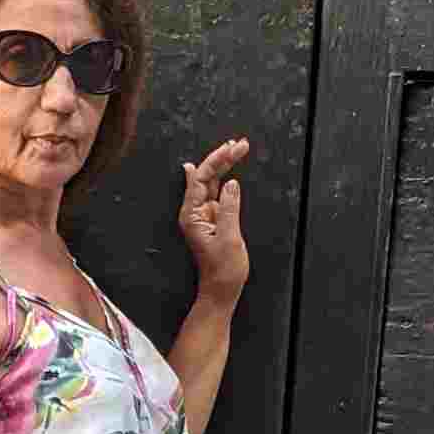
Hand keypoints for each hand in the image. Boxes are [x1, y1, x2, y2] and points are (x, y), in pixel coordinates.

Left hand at [179, 137, 250, 308]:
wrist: (222, 289)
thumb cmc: (223, 268)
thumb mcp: (229, 237)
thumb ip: (230, 208)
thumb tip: (232, 184)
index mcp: (192, 215)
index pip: (200, 179)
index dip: (216, 161)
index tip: (232, 148)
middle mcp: (194, 212)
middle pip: (206, 177)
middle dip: (223, 159)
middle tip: (241, 144)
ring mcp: (203, 215)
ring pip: (212, 183)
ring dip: (224, 165)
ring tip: (237, 148)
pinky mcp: (213, 219)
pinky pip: (216, 193)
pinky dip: (222, 179)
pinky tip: (220, 167)